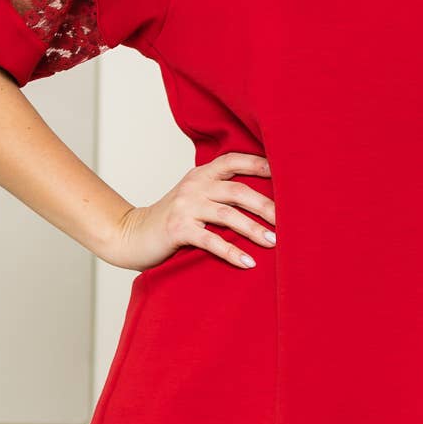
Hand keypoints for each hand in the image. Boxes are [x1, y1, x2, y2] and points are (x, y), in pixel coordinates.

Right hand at [100, 152, 274, 271]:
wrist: (132, 235)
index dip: (260, 164)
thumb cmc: (174, 220)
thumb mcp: (195, 198)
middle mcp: (194, 186)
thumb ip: (220, 193)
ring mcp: (185, 206)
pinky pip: (211, 241)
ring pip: (228, 214)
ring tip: (274, 242)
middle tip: (290, 221)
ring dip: (254, 229)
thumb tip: (265, 201)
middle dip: (267, 206)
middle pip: (238, 190)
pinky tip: (248, 263)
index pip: (234, 160)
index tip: (288, 173)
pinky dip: (232, 252)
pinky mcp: (177, 229)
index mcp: (201, 174)